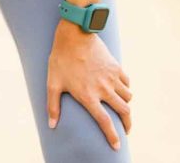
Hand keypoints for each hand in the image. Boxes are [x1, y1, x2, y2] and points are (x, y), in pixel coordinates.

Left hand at [46, 19, 132, 150]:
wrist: (74, 35)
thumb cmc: (61, 59)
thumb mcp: (52, 83)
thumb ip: (52, 105)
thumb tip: (51, 125)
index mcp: (88, 96)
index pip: (104, 121)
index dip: (112, 136)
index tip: (117, 146)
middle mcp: (103, 89)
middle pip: (124, 112)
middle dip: (127, 124)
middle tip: (126, 130)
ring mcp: (112, 78)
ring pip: (128, 97)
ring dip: (126, 105)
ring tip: (120, 108)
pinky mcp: (116, 67)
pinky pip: (127, 83)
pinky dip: (126, 89)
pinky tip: (120, 90)